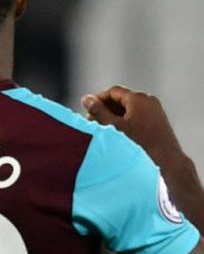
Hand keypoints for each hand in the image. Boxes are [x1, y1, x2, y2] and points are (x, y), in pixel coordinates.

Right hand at [82, 85, 203, 232]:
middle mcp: (149, 101)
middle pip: (121, 99)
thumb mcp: (113, 126)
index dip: (98, 99)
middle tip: (92, 120)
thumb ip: (98, 111)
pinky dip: (126, 121)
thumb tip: (86, 99)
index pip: (113, 91)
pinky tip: (117, 133)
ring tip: (103, 128)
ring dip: (115, 116)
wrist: (167, 161)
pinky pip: (138, 116)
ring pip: (129, 109)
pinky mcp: (159, 122)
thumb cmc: (139, 144)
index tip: (87, 109)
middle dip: (105, 109)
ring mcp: (156, 111)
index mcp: (138, 98)